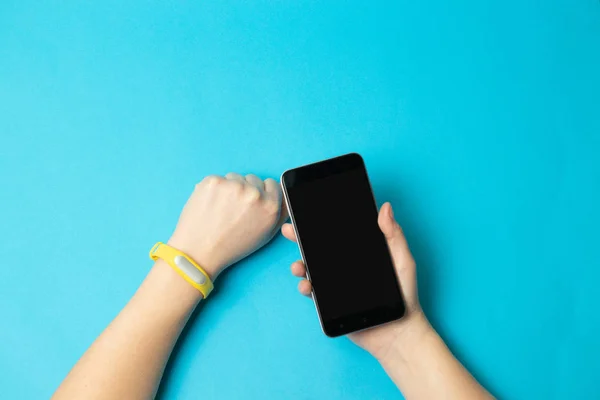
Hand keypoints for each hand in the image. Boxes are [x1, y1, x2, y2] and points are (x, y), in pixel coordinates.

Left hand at [168, 173, 287, 278]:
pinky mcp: (213, 182)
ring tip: (221, 208)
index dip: (262, 193)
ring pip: (235, 177)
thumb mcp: (265, 234)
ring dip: (230, 188)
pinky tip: (210, 204)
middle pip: (254, 179)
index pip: (273, 184)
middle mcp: (254, 194)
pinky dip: (214, 189)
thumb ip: (279, 212)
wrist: (199, 251)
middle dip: (246, 190)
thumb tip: (284, 194)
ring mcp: (233, 185)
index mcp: (270, 206)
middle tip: (234, 209)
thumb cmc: (231, 245)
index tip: (252, 201)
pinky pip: (218, 178)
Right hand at [282, 202, 431, 361]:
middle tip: (290, 230)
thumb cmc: (406, 295)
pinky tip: (307, 285)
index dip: (322, 222)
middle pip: (318, 248)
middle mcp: (344, 266)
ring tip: (299, 265)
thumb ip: (394, 235)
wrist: (399, 331)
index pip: (337, 234)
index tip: (308, 210)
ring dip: (300, 264)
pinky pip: (313, 293)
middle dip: (301, 238)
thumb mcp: (403, 260)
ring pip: (311, 269)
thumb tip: (385, 208)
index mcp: (359, 252)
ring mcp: (336, 284)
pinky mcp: (331, 303)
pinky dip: (305, 287)